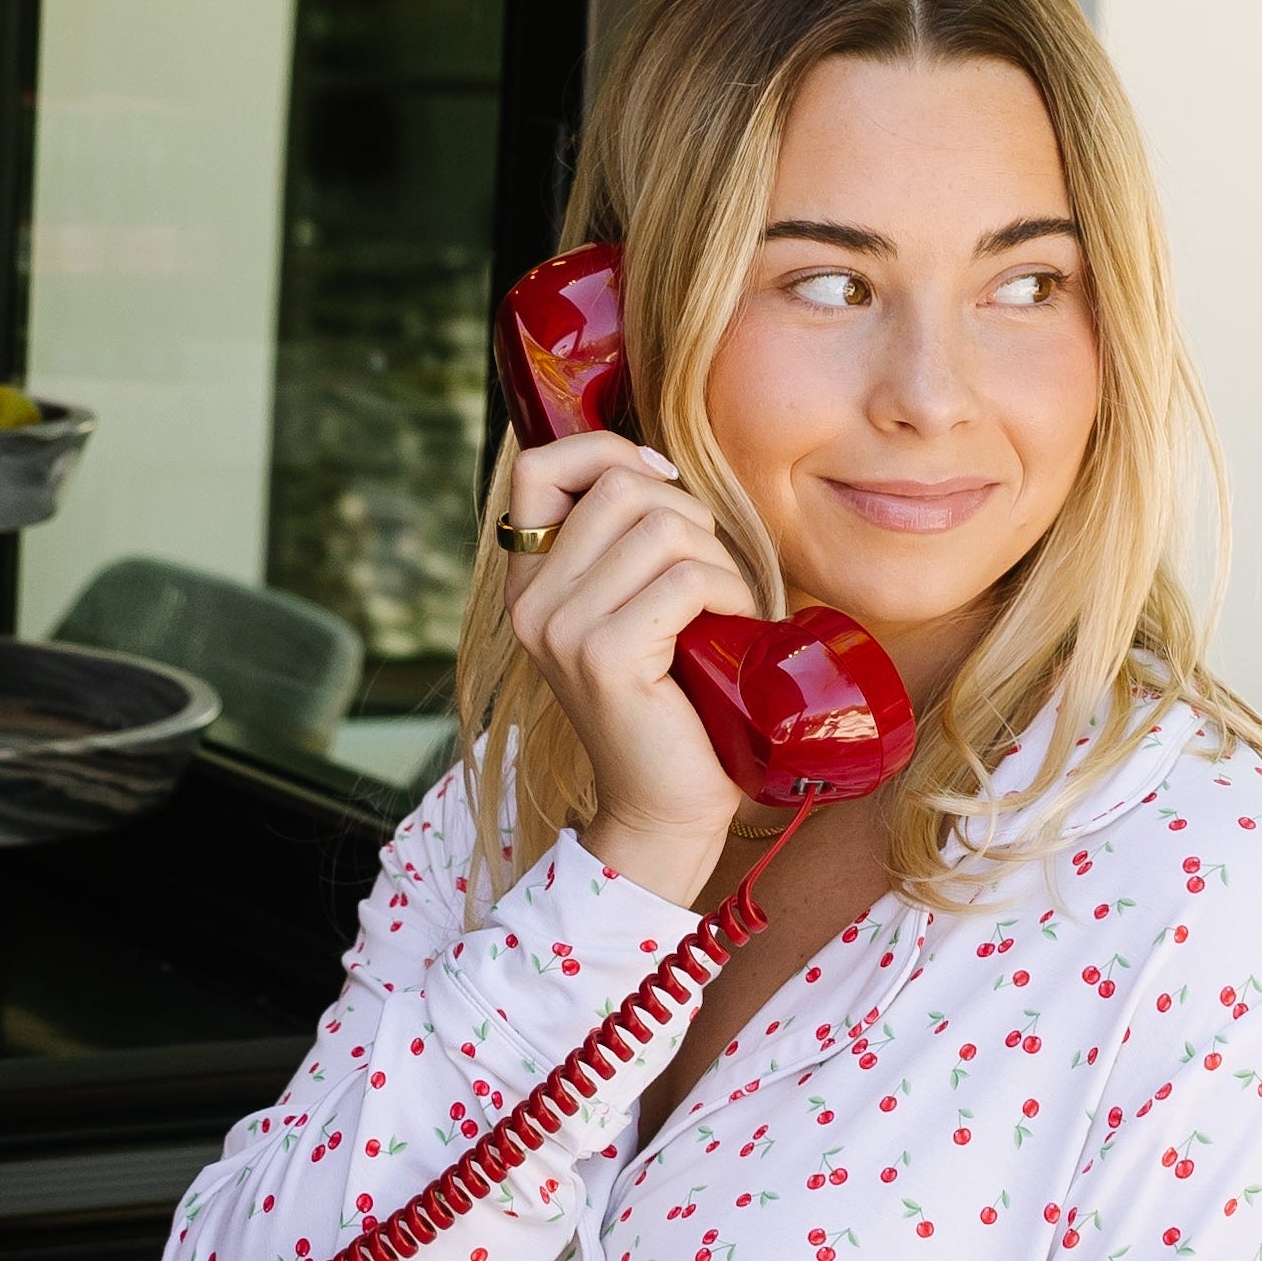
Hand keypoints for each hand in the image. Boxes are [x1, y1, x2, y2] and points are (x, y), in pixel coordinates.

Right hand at [502, 428, 759, 904]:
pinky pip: (686, 577)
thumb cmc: (673, 705)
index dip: (610, 453)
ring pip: (661, 526)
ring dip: (717, 559)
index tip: (664, 492)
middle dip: (689, 517)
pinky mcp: (605, 656)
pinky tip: (731, 630)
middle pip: (621, 486)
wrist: (666, 807)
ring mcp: (562, 630)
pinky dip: (728, 593)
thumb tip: (654, 464)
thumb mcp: (637, 608)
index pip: (540, 467)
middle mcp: (532, 604)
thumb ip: (625, 543)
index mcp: (530, 586)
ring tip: (723, 611)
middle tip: (711, 580)